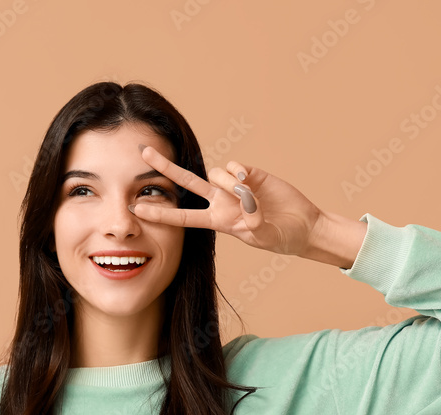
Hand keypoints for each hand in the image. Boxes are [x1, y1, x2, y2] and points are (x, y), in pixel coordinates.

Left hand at [131, 144, 323, 256]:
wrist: (303, 226)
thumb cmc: (281, 238)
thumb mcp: (263, 237)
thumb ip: (254, 223)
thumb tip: (246, 202)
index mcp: (217, 221)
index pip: (182, 217)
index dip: (160, 214)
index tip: (136, 210)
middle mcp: (221, 201)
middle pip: (186, 182)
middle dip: (165, 167)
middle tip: (143, 152)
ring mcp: (235, 186)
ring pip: (215, 173)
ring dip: (227, 183)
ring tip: (248, 196)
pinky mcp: (251, 174)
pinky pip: (234, 166)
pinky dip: (238, 171)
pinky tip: (249, 180)